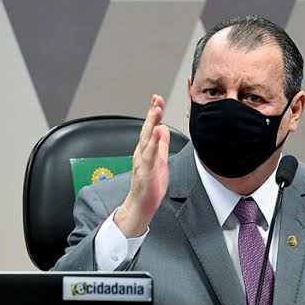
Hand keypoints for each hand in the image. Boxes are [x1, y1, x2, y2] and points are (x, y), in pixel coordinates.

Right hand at [114, 95, 170, 237]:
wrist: (141, 206)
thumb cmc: (150, 186)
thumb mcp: (161, 160)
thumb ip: (162, 144)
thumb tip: (163, 128)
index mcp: (146, 150)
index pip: (150, 128)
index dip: (153, 113)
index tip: (157, 99)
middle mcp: (142, 153)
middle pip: (147, 129)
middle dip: (152, 113)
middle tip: (156, 98)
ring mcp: (142, 162)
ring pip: (147, 139)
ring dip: (151, 123)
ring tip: (156, 110)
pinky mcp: (145, 171)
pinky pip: (149, 155)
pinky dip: (153, 143)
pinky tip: (157, 132)